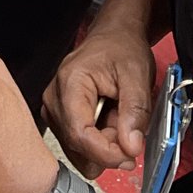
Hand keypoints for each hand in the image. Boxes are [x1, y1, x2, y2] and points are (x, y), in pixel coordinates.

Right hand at [43, 23, 157, 175]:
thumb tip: (131, 147)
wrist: (114, 36)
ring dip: (104, 146)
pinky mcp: (60, 118)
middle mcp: (54, 98)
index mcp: (70, 82)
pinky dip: (99, 142)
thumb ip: (135, 112)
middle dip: (108, 148)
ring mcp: (54, 109)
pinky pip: (78, 145)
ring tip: (118, 120)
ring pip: (77, 150)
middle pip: (77, 145)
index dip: (106, 153)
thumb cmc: (121, 48)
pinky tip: (109, 122)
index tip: (129, 156)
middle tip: (130, 130)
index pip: (79, 134)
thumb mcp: (138, 75)